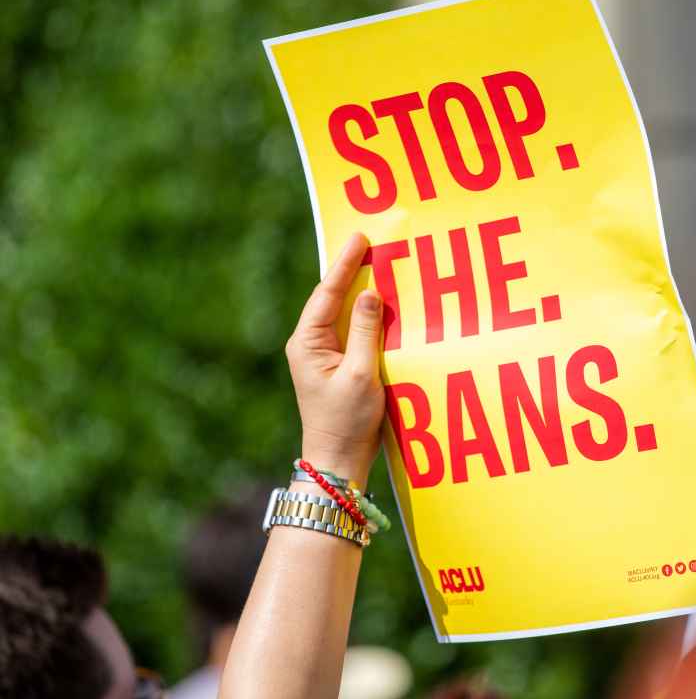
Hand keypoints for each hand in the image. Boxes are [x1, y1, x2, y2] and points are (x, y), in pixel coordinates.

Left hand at [285, 232, 383, 483]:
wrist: (339, 461)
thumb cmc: (347, 421)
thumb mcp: (360, 373)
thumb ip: (366, 331)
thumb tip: (370, 293)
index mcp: (307, 343)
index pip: (327, 293)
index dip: (345, 264)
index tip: (359, 237)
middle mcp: (312, 344)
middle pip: (333, 298)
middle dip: (353, 271)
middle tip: (372, 241)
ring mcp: (325, 355)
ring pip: (344, 313)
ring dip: (362, 291)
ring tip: (380, 264)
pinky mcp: (340, 366)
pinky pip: (354, 331)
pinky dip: (369, 315)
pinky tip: (385, 304)